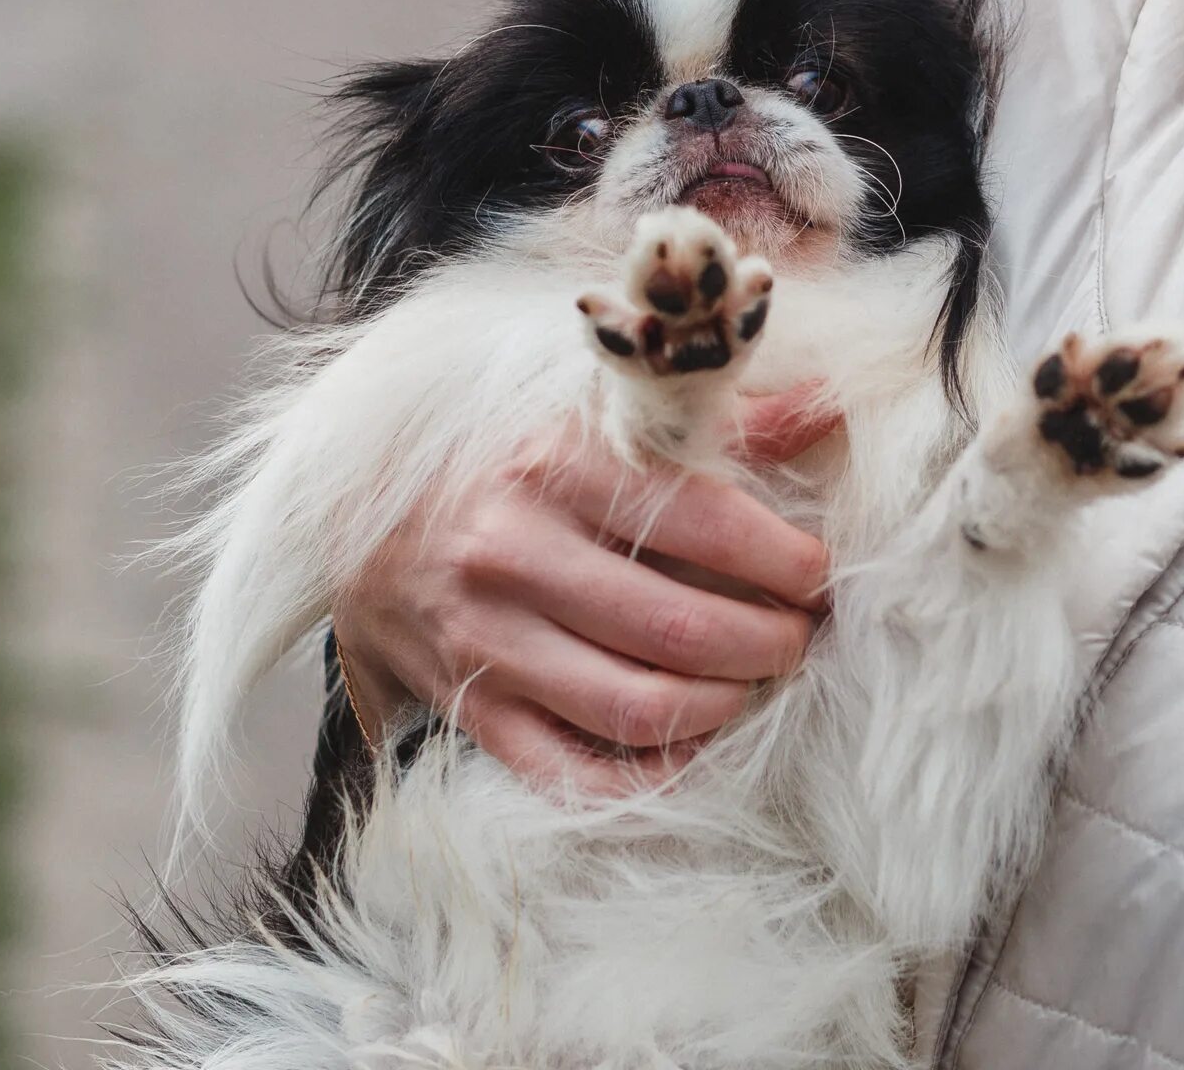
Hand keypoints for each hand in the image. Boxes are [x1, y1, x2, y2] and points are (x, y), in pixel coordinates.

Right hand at [334, 384, 839, 795]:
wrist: (358, 524)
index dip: (784, 559)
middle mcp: (512, 551)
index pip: (702, 522)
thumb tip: (825, 409)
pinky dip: (650, 774)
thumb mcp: (593, 416)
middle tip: (801, 636)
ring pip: (639, 709)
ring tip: (753, 682)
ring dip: (724, 708)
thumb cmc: (503, 461)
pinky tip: (691, 743)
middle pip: (681, 628)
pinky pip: (576, 775)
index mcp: (554, 461)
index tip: (819, 574)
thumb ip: (716, 417)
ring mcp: (488, 639)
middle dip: (770, 643)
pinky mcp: (472, 709)